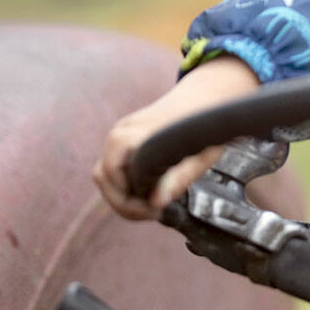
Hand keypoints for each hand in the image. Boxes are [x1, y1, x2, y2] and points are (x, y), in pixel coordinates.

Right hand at [93, 56, 259, 219]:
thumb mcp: (199, 156)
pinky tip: (150, 190)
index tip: (154, 211)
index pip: (112, 177)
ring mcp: (119, 133)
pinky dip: (126, 183)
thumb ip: (177, 178)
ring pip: (105, 174)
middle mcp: (120, 133)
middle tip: (154, 214)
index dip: (129, 202)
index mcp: (133, 135)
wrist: (205, 95)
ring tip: (152, 205)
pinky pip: (114, 166)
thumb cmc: (205, 123)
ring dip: (123, 194)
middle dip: (124, 203)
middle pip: (104, 179)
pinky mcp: (124, 137)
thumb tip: (156, 203)